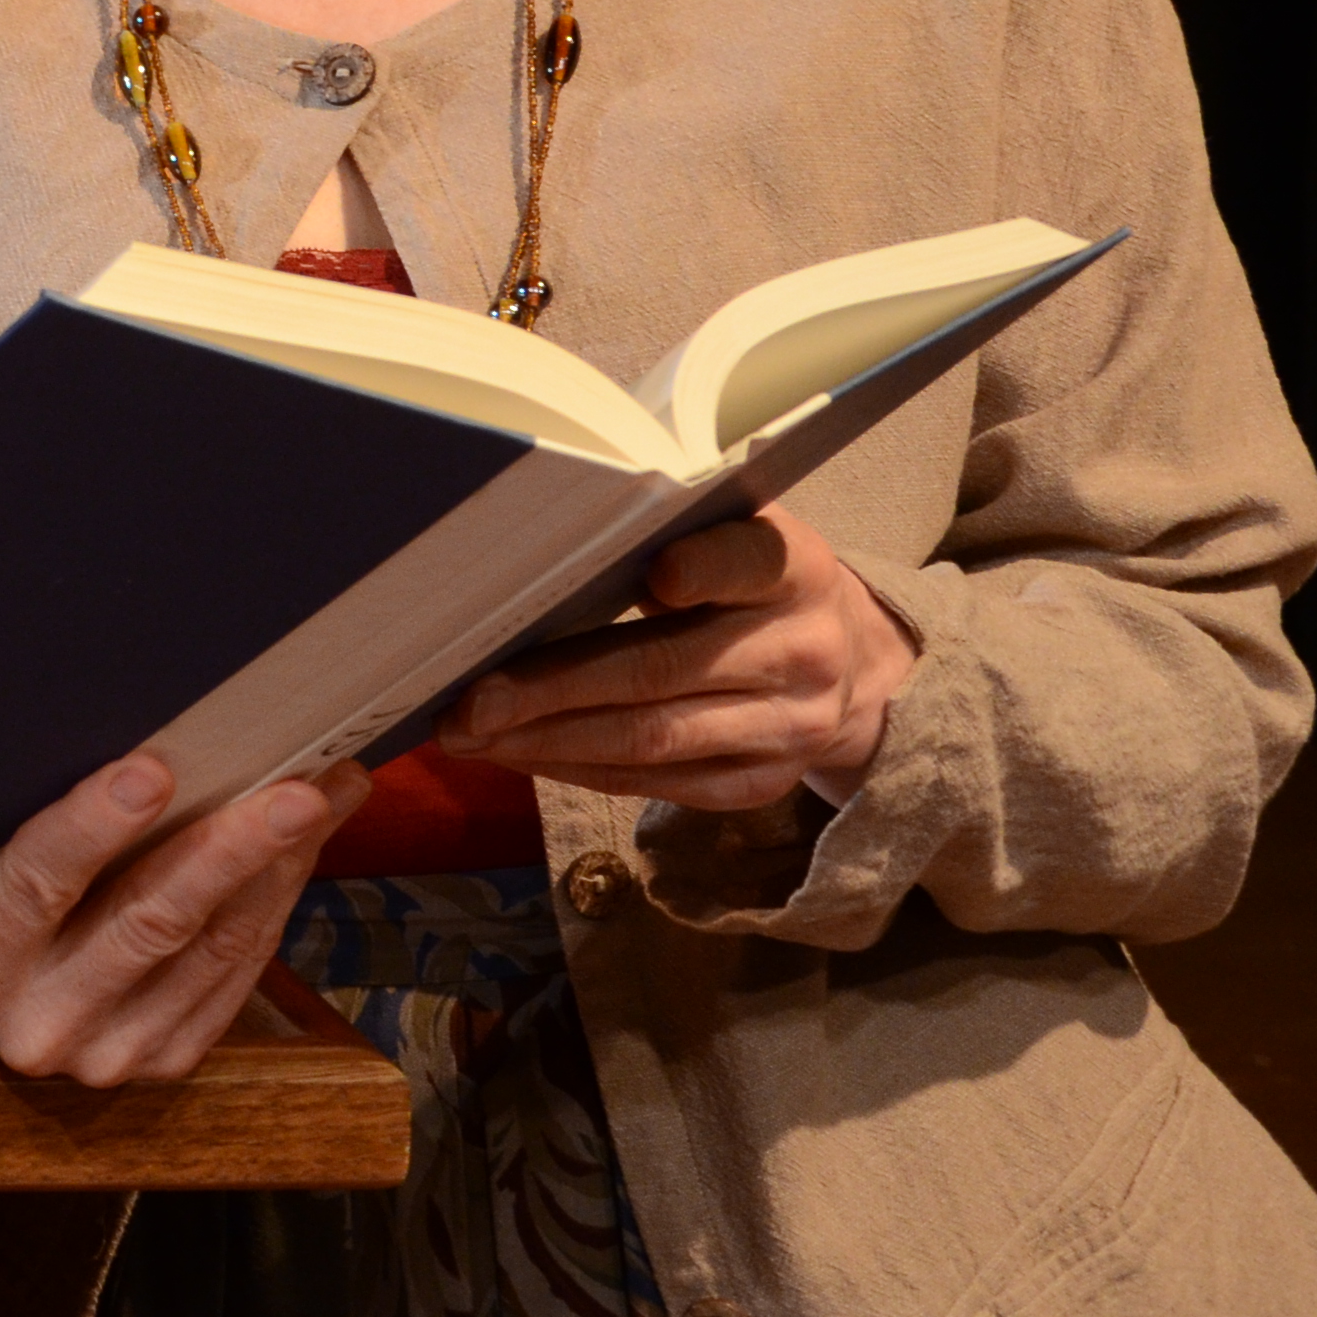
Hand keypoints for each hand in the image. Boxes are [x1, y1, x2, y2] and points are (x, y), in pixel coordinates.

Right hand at [0, 750, 365, 1087]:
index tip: (152, 771)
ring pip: (211, 949)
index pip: (34, 884)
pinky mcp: (164, 1060)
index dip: (92, 827)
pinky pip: (237, 974)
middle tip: (293, 791)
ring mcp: (105, 1055)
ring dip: (277, 867)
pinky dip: (275, 901)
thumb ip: (22, 810)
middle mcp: (35, 1023)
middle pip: (145, 926)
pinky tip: (302, 846)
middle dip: (228, 850)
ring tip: (324, 795)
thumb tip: (133, 732)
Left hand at [444, 502, 914, 807]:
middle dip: (551, 690)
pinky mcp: (762, 784)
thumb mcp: (731, 531)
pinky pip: (658, 784)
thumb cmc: (747, 578)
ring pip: (653, 740)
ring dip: (549, 741)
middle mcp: (802, 651)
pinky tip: (518, 754)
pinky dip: (578, 770)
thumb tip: (534, 551)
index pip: (745, 560)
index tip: (650, 573)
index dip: (698, 568)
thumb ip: (665, 533)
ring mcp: (788, 727)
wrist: (848, 661)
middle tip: (468, 700)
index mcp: (793, 567)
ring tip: (469, 735)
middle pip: (663, 670)